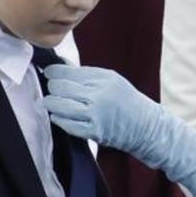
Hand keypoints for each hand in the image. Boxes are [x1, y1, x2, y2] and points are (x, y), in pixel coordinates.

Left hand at [43, 64, 162, 151]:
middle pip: (61, 88)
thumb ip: (86, 74)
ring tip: (50, 102)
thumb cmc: (127, 101)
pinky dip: (58, 119)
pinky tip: (58, 116)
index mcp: (105, 78)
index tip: (48, 73)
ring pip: (60, 106)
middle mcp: (100, 95)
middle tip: (51, 89)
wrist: (147, 126)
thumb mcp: (112, 80)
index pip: (69, 72)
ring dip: (51, 103)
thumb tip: (61, 64)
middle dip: (52, 87)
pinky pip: (67, 124)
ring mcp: (96, 114)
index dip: (54, 72)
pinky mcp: (94, 132)